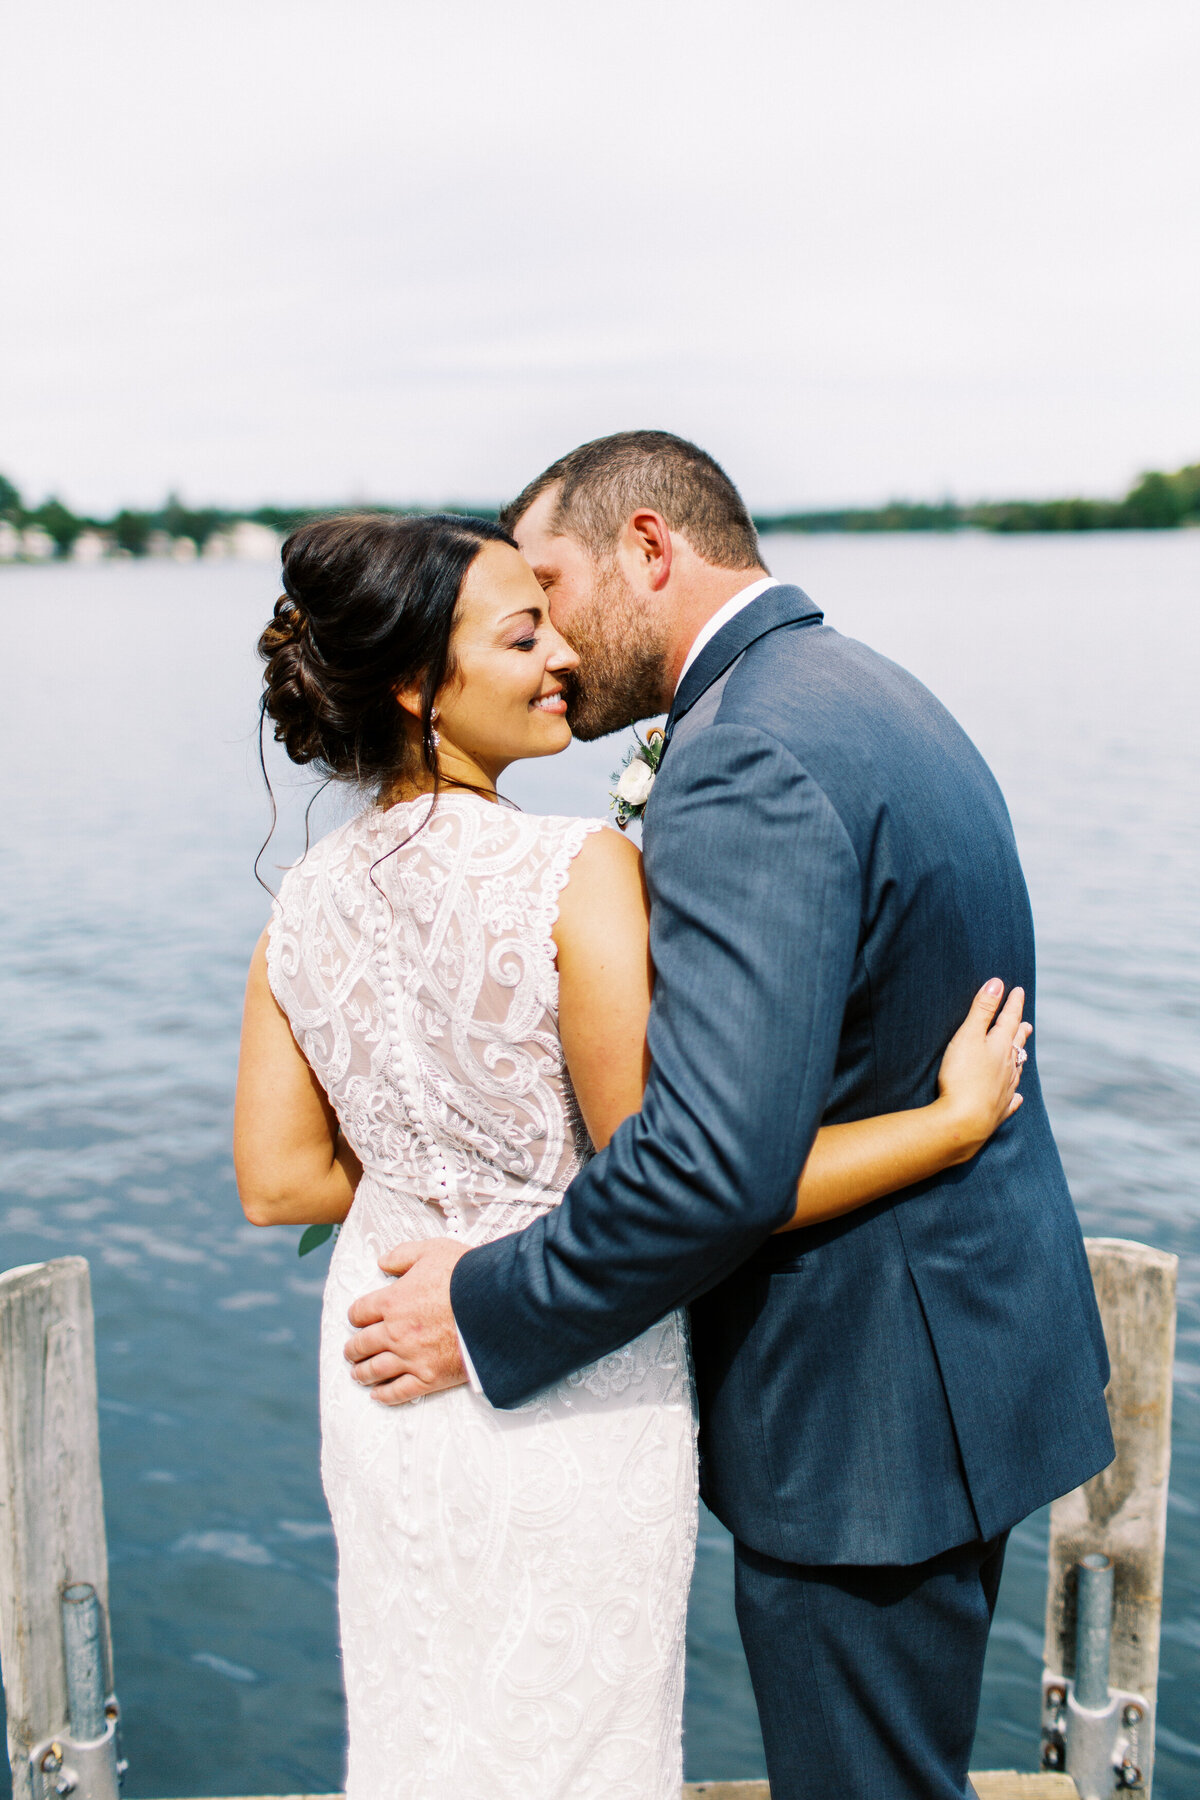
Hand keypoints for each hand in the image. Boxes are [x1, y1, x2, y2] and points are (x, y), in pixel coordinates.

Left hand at [344, 1238, 468, 1405]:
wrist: (497, 1306)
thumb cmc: (466, 1276)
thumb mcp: (432, 1251)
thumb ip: (403, 1255)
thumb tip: (382, 1262)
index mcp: (392, 1301)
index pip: (359, 1312)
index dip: (356, 1316)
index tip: (358, 1319)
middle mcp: (394, 1332)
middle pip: (361, 1344)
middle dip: (353, 1348)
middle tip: (351, 1351)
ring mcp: (410, 1358)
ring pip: (374, 1370)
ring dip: (362, 1373)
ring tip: (358, 1374)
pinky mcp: (428, 1378)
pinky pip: (398, 1392)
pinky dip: (384, 1395)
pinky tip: (377, 1394)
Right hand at [936, 978, 1031, 1162]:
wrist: (964, 1121)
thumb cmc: (962, 1075)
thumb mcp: (968, 1036)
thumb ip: (982, 1010)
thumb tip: (998, 984)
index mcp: (1000, 1046)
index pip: (1009, 1019)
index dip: (1013, 1004)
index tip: (1019, 991)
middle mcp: (1008, 1067)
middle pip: (1016, 1045)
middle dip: (1020, 1032)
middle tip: (1027, 1024)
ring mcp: (1005, 1090)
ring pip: (1016, 1070)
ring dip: (1019, 1059)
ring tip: (1022, 1053)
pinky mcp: (997, 1110)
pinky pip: (1011, 1100)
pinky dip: (1015, 1095)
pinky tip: (1017, 1097)